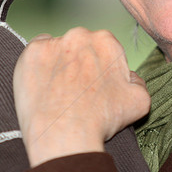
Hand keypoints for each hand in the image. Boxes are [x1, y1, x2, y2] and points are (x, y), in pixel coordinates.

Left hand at [13, 28, 149, 166]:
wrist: (65, 136)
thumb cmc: (101, 120)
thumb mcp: (139, 102)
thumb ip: (139, 82)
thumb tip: (130, 77)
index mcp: (107, 42)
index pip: (104, 49)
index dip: (101, 69)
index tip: (95, 86)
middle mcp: (80, 35)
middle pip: (80, 46)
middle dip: (79, 63)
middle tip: (76, 91)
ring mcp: (54, 43)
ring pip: (57, 50)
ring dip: (59, 65)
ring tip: (58, 92)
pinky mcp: (31, 53)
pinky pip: (35, 53)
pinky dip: (38, 66)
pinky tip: (43, 86)